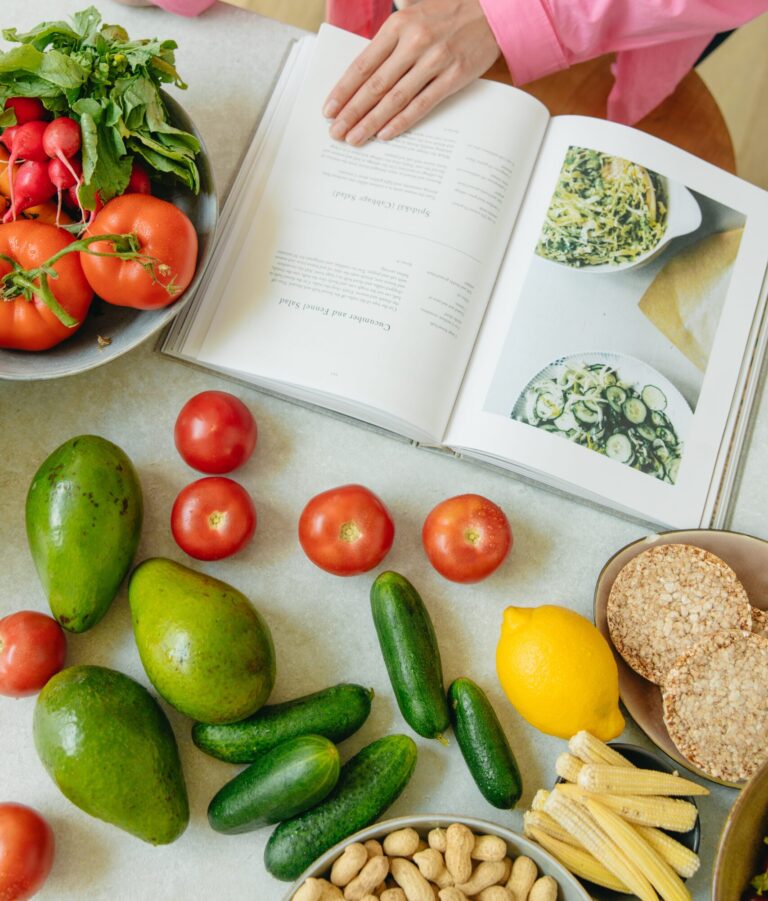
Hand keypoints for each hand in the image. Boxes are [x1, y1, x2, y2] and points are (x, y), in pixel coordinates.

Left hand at [323, 0, 500, 145]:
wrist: (493, 11)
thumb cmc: (449, 14)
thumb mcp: (414, 13)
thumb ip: (389, 39)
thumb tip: (364, 73)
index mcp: (399, 24)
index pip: (363, 64)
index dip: (343, 90)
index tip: (329, 110)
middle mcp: (414, 41)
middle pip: (375, 85)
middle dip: (352, 112)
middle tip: (336, 132)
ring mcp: (435, 60)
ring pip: (395, 98)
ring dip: (371, 122)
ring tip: (355, 137)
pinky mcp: (453, 76)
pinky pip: (422, 104)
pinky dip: (401, 121)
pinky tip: (384, 134)